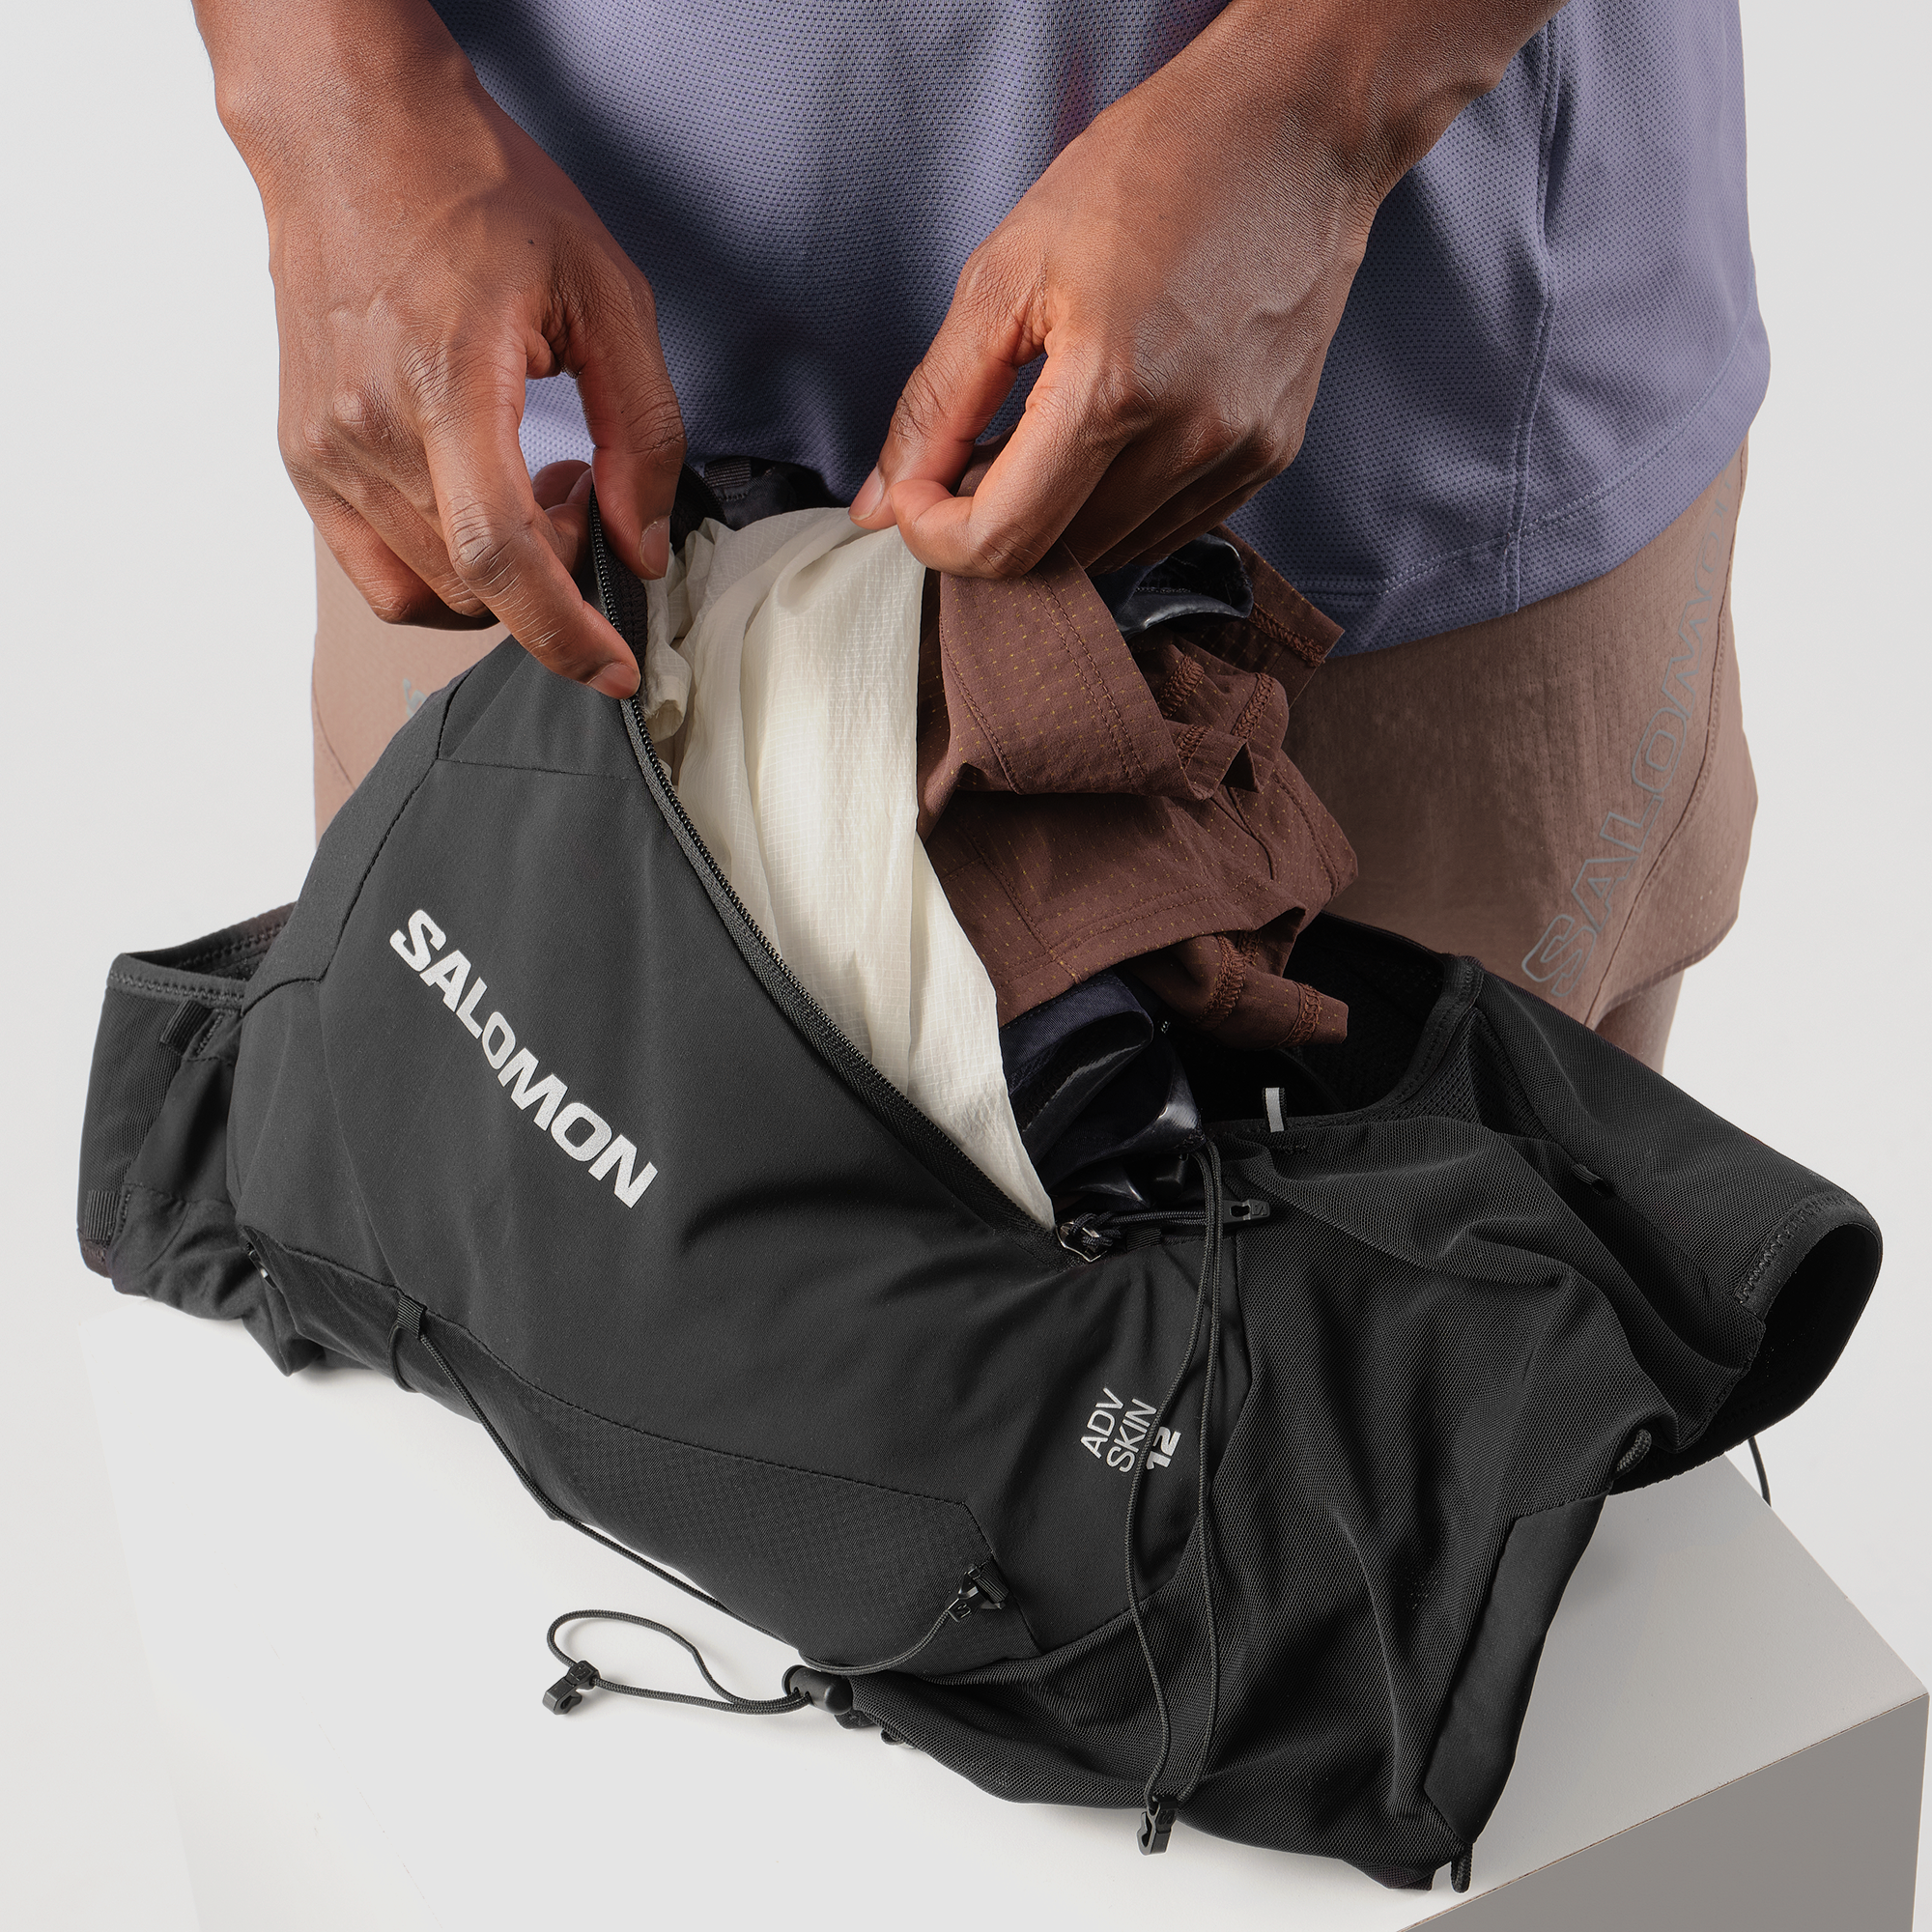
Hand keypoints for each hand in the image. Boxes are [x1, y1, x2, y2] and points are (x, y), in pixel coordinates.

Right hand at [196, 0, 682, 692]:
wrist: (352, 137)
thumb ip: (642, 431)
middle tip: (586, 494)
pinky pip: (382, 572)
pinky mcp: (305, 459)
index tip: (612, 669)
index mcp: (444, 380)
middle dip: (555, 577)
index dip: (562, 632)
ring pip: (431, 589)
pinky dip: (448, 573)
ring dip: (504, 573)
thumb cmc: (476, 194)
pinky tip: (482, 504)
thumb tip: (640, 544)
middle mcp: (367, 425)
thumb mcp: (606, 294)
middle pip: (475, 583)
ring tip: (536, 484)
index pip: (499, 555)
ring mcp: (324, 449)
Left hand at [850, 0, 1554, 577]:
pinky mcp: (1272, 453)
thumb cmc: (1152, 170)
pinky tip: (1112, 432)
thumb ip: (936, 403)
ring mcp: (1241, 453)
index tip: (917, 498)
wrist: (1295, 125)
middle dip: (995, 522)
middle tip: (976, 450)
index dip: (937, 538)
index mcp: (1113, 389)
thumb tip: (880, 504)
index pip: (1003, 542)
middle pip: (1057, 558)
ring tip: (1046, 428)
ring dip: (1059, 518)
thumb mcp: (1006, 271)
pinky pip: (1170, 526)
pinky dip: (1120, 506)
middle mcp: (1190, 438)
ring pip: (1113, 553)